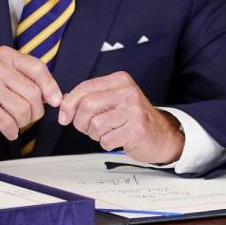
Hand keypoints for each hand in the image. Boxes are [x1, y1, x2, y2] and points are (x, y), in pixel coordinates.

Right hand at [0, 46, 62, 139]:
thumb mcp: (0, 71)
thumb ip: (24, 77)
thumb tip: (54, 95)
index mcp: (5, 56)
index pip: (37, 68)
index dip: (51, 86)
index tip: (56, 100)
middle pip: (33, 93)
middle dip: (36, 110)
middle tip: (30, 115)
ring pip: (23, 109)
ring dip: (24, 122)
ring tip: (17, 121)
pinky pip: (8, 123)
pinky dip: (12, 131)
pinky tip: (9, 130)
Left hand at [58, 71, 183, 163]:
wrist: (161, 134)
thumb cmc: (133, 118)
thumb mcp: (114, 99)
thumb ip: (91, 97)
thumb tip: (64, 102)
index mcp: (120, 80)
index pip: (85, 87)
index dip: (69, 103)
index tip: (64, 116)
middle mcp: (127, 92)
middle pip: (87, 106)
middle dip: (80, 122)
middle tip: (86, 128)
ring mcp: (133, 110)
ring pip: (95, 125)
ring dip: (95, 134)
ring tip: (107, 132)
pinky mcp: (136, 129)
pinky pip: (106, 140)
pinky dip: (107, 143)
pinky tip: (117, 139)